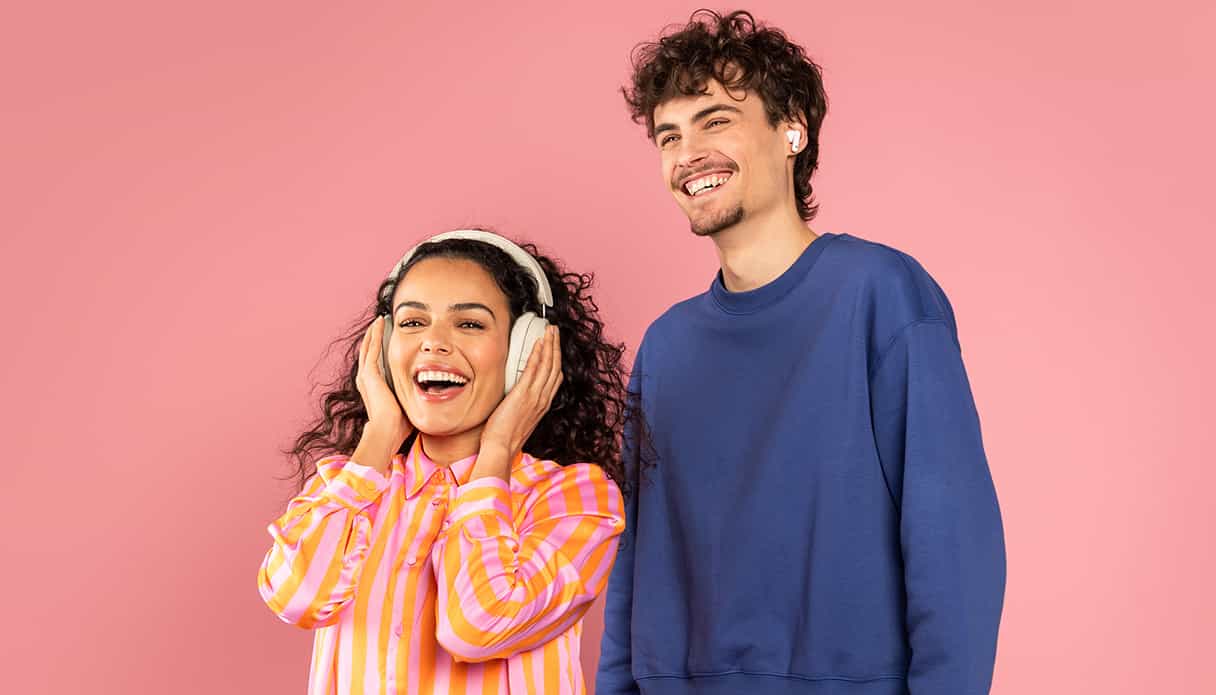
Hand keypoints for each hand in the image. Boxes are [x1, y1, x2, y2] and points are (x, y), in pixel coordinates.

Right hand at [354, 317, 412, 463]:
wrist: (387, 432)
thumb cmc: (398, 426)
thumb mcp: (406, 406)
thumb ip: (412, 399)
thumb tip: (428, 399)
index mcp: (373, 388)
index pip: (375, 363)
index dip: (379, 350)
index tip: (388, 339)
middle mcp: (366, 380)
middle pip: (368, 352)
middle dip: (375, 337)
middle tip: (381, 323)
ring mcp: (366, 375)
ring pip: (368, 347)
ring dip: (374, 332)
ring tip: (380, 319)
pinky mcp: (369, 373)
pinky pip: (371, 348)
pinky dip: (375, 334)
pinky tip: (380, 322)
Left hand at [480, 325, 562, 459]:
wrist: (501, 447)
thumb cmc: (505, 436)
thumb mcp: (520, 418)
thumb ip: (523, 405)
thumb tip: (518, 396)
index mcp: (542, 404)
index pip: (555, 377)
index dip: (556, 359)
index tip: (554, 347)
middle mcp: (543, 399)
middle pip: (555, 367)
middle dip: (556, 346)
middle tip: (554, 331)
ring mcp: (535, 396)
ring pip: (548, 365)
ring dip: (550, 345)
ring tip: (550, 330)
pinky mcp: (524, 394)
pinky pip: (534, 370)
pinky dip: (538, 354)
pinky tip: (539, 343)